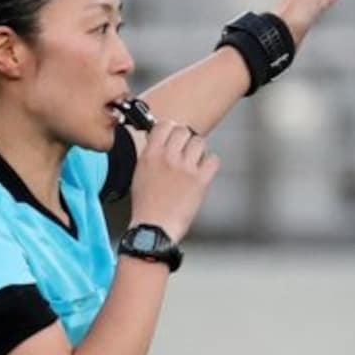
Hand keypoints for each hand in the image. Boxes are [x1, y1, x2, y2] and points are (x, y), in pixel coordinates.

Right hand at [128, 119, 220, 242]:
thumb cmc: (147, 206)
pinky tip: (203, 172)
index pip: (164, 125)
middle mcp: (168, 158)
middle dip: (186, 139)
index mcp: (150, 155)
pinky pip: (213, 160)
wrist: (154, 228)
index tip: (173, 135)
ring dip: (198, 151)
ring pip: (200, 142)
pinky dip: (210, 164)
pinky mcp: (200, 180)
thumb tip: (160, 140)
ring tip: (194, 163)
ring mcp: (186, 168)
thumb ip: (151, 154)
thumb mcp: (140, 174)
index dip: (171, 129)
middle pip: (184, 131)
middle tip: (185, 150)